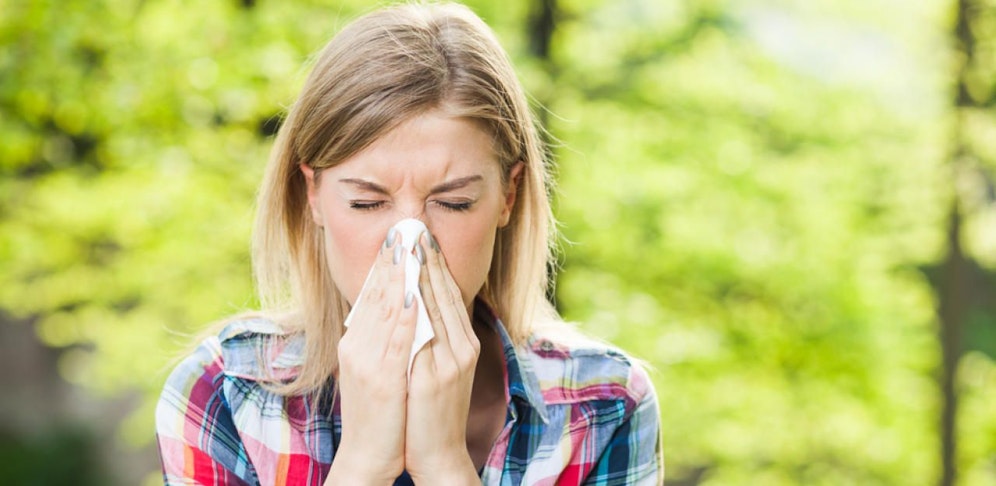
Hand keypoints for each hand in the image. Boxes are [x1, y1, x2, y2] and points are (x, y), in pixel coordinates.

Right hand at [325, 234, 416, 484]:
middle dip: (391, 260)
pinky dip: (403, 313)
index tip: (396, 236)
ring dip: (398, 276)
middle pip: (375, 294)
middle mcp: (357, 347)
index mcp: (356, 343)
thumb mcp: (375, 369)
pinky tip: (411, 291)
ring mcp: (368, 362)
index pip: (371, 294)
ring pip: (385, 309)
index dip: (384, 264)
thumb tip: (395, 309)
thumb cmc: (379, 413)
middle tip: (403, 227)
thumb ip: (382, 339)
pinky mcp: (382, 378)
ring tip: (408, 247)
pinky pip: (396, 339)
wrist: (369, 455)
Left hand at [404, 231, 480, 483]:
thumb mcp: (437, 368)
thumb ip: (432, 337)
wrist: (437, 452)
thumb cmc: (430, 411)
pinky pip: (426, 334)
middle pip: (445, 293)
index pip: (449, 294)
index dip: (435, 263)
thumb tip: (416, 304)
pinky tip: (406, 289)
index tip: (420, 236)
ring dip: (422, 274)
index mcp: (463, 343)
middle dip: (428, 259)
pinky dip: (417, 308)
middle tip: (414, 227)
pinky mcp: (438, 376)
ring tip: (408, 246)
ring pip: (437, 307)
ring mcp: (452, 361)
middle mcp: (462, 347)